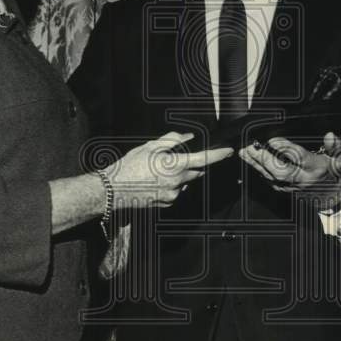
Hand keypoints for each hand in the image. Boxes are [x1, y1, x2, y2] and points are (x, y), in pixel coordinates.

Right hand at [109, 132, 233, 210]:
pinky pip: (177, 192)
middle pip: (196, 171)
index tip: (228, 150)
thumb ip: (171, 140)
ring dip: (180, 175)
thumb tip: (187, 137)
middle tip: (173, 159)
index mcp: (173, 165)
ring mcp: (173, 195)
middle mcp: (177, 182)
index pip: (204, 159)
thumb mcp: (149, 147)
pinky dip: (172, 186)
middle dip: (192, 164)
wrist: (113, 190)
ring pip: (186, 182)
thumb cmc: (128, 167)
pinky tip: (155, 182)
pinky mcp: (167, 203)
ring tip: (158, 172)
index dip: (218, 154)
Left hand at [239, 131, 340, 209]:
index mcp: (316, 168)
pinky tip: (248, 160)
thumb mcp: (338, 158)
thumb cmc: (330, 172)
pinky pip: (267, 180)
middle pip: (280, 170)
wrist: (329, 195)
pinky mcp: (282, 189)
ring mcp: (290, 187)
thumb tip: (329, 136)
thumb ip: (335, 146)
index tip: (272, 140)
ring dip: (256, 164)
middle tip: (252, 146)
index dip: (285, 149)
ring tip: (244, 151)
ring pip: (270, 176)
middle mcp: (302, 179)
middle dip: (264, 159)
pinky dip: (257, 169)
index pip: (299, 158)